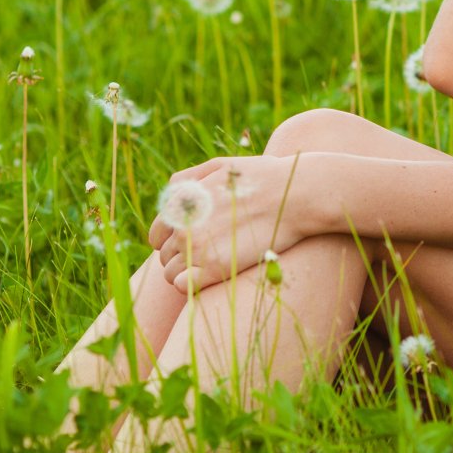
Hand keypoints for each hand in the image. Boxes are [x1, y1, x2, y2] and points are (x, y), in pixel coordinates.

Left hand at [148, 154, 312, 292]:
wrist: (295, 194)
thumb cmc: (261, 178)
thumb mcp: (218, 166)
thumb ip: (187, 180)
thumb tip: (169, 196)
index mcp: (180, 203)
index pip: (157, 235)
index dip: (174, 240)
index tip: (195, 242)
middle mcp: (182, 226)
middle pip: (165, 255)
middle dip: (182, 256)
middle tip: (212, 253)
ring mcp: (197, 249)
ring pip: (170, 273)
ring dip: (187, 272)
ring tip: (215, 265)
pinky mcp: (215, 269)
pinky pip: (181, 286)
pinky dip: (190, 285)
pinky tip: (212, 277)